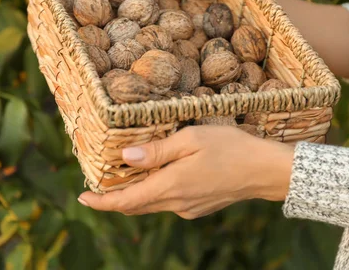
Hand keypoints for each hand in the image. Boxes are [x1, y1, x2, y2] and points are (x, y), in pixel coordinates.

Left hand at [77, 126, 294, 218]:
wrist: (266, 171)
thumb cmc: (231, 147)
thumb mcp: (191, 140)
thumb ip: (157, 151)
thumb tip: (125, 157)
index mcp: (171, 185)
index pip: (126, 201)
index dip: (102, 201)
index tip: (82, 196)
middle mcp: (176, 203)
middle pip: (135, 205)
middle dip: (114, 197)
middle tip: (97, 184)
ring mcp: (188, 208)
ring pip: (151, 204)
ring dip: (134, 194)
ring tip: (123, 176)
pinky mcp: (198, 207)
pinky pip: (167, 202)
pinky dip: (154, 192)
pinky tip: (157, 175)